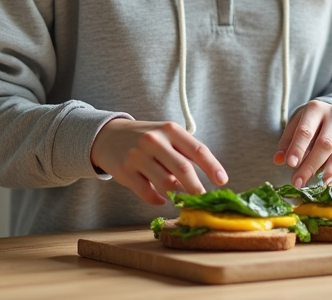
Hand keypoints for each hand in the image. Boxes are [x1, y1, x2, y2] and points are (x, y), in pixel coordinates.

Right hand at [91, 119, 227, 204]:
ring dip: (177, 195)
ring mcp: (138, 156)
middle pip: (183, 170)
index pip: (197, 149)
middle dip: (196, 188)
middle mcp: (154, 141)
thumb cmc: (145, 138)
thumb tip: (211, 176)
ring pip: (167, 184)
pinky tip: (162, 199)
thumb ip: (185, 152)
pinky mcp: (125, 171)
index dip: (213, 167)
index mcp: (169, 130)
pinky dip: (159, 200)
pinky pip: (148, 194)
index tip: (222, 181)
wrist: (108, 136)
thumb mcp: (166, 135)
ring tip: (181, 197)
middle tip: (202, 198)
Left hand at [273, 100, 331, 188]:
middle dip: (310, 165)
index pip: (305, 131)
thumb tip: (278, 160)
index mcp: (315, 108)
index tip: (290, 164)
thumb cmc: (311, 122)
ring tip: (317, 185)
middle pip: (323, 144)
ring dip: (326, 172)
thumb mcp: (297, 125)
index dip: (298, 148)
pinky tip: (328, 180)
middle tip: (298, 182)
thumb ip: (287, 142)